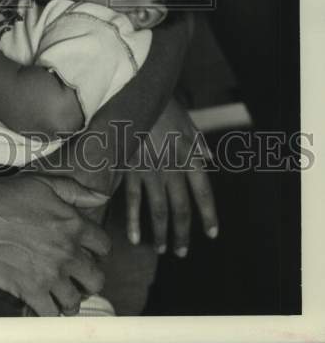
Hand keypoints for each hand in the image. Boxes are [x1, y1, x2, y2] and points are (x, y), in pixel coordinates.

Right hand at [0, 173, 109, 316]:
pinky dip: (51, 310)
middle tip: (77, 274)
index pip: (104, 246)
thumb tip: (102, 197)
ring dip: (71, 297)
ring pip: (77, 300)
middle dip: (89, 277)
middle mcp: (67, 252)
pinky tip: (45, 301)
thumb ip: (76, 190)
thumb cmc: (4, 196)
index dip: (97, 249)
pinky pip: (52, 313)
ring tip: (61, 291)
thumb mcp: (42, 183)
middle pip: (97, 278)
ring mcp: (50, 275)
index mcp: (73, 225)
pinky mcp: (31, 291)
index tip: (87, 251)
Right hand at [125, 97, 217, 256]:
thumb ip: (197, 142)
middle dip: (182, 234)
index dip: (209, 215)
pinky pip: (133, 200)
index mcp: (189, 156)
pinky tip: (135, 237)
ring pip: (159, 210)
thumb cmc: (161, 105)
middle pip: (181, 209)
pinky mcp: (130, 168)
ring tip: (162, 249)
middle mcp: (173, 168)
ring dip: (161, 233)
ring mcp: (150, 170)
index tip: (212, 234)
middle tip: (182, 251)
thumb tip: (209, 158)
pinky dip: (134, 221)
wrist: (133, 91)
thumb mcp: (186, 120)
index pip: (203, 193)